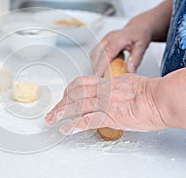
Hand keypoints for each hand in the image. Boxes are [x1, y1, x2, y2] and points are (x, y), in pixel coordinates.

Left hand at [45, 74, 165, 134]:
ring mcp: (105, 102)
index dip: (68, 91)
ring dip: (61, 113)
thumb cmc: (150, 92)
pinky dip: (74, 126)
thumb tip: (111, 89)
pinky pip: (87, 120)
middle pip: (74, 94)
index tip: (63, 98)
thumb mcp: (129, 82)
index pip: (81, 83)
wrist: (161, 98)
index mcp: (107, 82)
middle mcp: (103, 90)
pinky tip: (66, 129)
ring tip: (51, 120)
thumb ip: (116, 86)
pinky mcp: (110, 116)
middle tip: (52, 112)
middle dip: (60, 103)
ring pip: (76, 105)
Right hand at [90, 21, 151, 76]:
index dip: (101, 66)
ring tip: (102, 74)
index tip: (99, 77)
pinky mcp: (101, 43)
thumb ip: (136, 58)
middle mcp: (109, 38)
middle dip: (97, 68)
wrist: (138, 28)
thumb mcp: (142, 46)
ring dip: (95, 65)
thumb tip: (130, 70)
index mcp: (118, 39)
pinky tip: (102, 68)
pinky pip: (95, 54)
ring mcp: (104, 40)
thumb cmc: (140, 35)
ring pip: (94, 55)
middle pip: (97, 55)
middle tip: (101, 80)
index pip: (106, 54)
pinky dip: (96, 62)